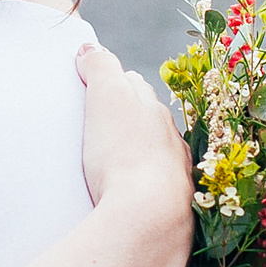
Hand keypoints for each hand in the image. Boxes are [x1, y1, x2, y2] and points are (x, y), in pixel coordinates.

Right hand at [74, 44, 193, 266]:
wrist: (150, 217)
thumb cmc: (125, 154)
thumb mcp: (108, 97)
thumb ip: (101, 68)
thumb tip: (92, 49)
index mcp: (155, 111)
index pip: (133, 85)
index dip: (112, 82)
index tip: (92, 86)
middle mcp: (170, 140)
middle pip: (145, 119)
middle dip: (126, 117)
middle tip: (97, 123)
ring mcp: (173, 174)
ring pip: (153, 154)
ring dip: (135, 154)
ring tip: (109, 162)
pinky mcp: (170, 208)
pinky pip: (152, 188)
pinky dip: (140, 185)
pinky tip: (126, 193)